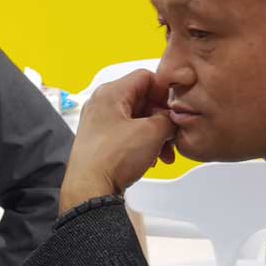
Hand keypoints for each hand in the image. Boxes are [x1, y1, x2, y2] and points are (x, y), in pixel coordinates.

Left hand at [62, 69, 178, 211]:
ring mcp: (99, 123)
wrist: (90, 189)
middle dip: (161, 118)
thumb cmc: (111, 159)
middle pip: (141, 99)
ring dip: (154, 134)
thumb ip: (168, 119)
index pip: (145, 77)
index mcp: (111, 93)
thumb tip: (172, 119)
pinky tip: (151, 159)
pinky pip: (127, 134)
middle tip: (172, 134)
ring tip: (164, 152)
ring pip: (136, 119)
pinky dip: (142, 143)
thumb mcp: (152, 133)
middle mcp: (102, 104)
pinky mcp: (99, 141)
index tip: (174, 108)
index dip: (164, 92)